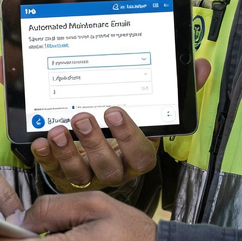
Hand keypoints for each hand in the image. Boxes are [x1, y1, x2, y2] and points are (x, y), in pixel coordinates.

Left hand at [0, 56, 210, 192]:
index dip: (128, 136)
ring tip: (57, 130)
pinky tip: (40, 141)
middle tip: (82, 117)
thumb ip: (176, 87)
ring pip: (82, 174)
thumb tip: (201, 66)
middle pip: (110, 167)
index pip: (141, 153)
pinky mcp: (65, 175)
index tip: (114, 111)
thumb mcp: (152, 107)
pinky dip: (47, 157)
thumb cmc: (125, 126)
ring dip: (68, 153)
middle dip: (95, 143)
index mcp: (137, 152)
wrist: (99, 154)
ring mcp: (90, 174)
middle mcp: (116, 168)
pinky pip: (54, 172)